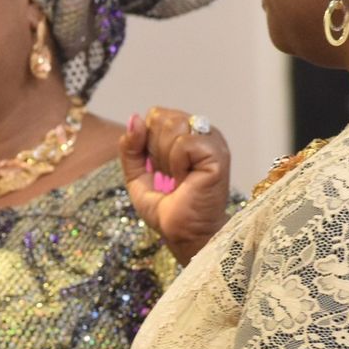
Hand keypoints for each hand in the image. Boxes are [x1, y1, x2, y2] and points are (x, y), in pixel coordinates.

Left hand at [120, 106, 231, 263]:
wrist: (183, 234)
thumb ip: (130, 148)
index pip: (156, 115)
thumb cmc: (168, 209)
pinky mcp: (217, 153)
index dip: (147, 142)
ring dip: (166, 159)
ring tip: (178, 178)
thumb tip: (134, 118)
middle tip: (169, 176)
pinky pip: (184, 143)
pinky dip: (177, 165)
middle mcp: (202, 132)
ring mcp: (212, 141)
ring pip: (173, 125)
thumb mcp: (137, 175)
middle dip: (155, 151)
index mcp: (187, 132)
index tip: (159, 169)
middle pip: (162, 117)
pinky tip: (186, 180)